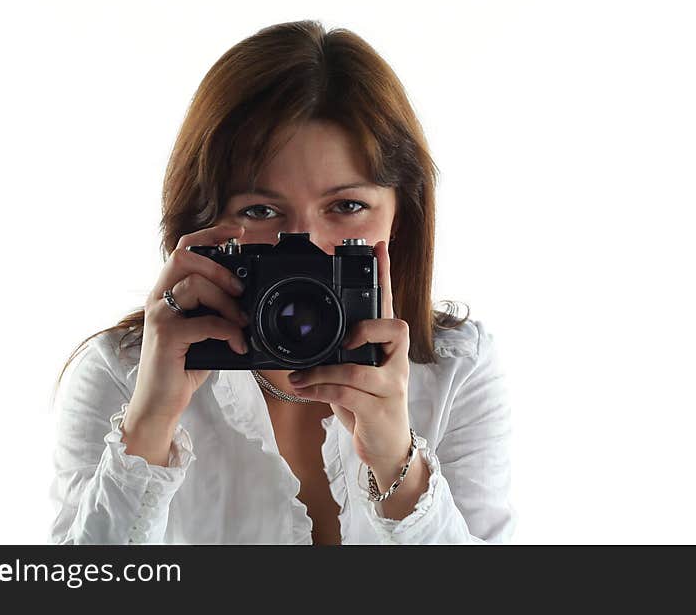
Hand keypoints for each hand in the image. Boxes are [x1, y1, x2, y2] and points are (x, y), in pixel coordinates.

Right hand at [128, 223, 249, 426]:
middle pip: (183, 257)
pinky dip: (228, 331)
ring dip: (227, 302)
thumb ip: (216, 310)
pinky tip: (238, 344)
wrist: (159, 403)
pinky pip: (203, 322)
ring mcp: (159, 315)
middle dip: (218, 268)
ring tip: (241, 323)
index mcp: (166, 292)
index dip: (209, 235)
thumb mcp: (203, 331)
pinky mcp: (165, 336)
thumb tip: (247, 299)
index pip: (183, 249)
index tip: (236, 232)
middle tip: (240, 291)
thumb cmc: (183, 366)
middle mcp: (157, 298)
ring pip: (194, 285)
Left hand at [288, 240, 412, 475]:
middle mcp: (396, 361)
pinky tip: (302, 389)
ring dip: (322, 372)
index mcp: (388, 347)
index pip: (388, 304)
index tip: (378, 247)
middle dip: (366, 329)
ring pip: (357, 367)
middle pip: (394, 327)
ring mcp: (393, 385)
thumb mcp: (354, 373)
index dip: (384, 275)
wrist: (386, 448)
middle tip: (344, 341)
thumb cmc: (367, 405)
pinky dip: (319, 389)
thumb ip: (340, 353)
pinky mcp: (380, 408)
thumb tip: (307, 340)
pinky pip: (346, 391)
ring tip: (299, 377)